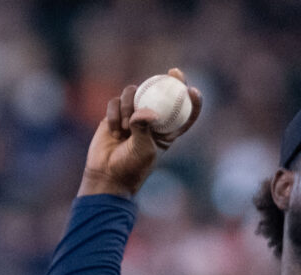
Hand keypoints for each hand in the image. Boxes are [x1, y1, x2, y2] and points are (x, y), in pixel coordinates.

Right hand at [77, 68, 202, 197]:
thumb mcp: (143, 149)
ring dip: (129, 106)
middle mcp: (152, 120)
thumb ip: (144, 128)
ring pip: (134, 94)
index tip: (192, 90)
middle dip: (171, 80)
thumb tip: (146, 111)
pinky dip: (114, 113)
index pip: (184, 114)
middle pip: (162, 94)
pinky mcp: (114, 114)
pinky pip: (115, 102)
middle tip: (174, 72)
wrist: (107, 175)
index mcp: (167, 132)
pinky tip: (115, 130)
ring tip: (125, 128)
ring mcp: (132, 115)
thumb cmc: (131, 167)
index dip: (192, 101)